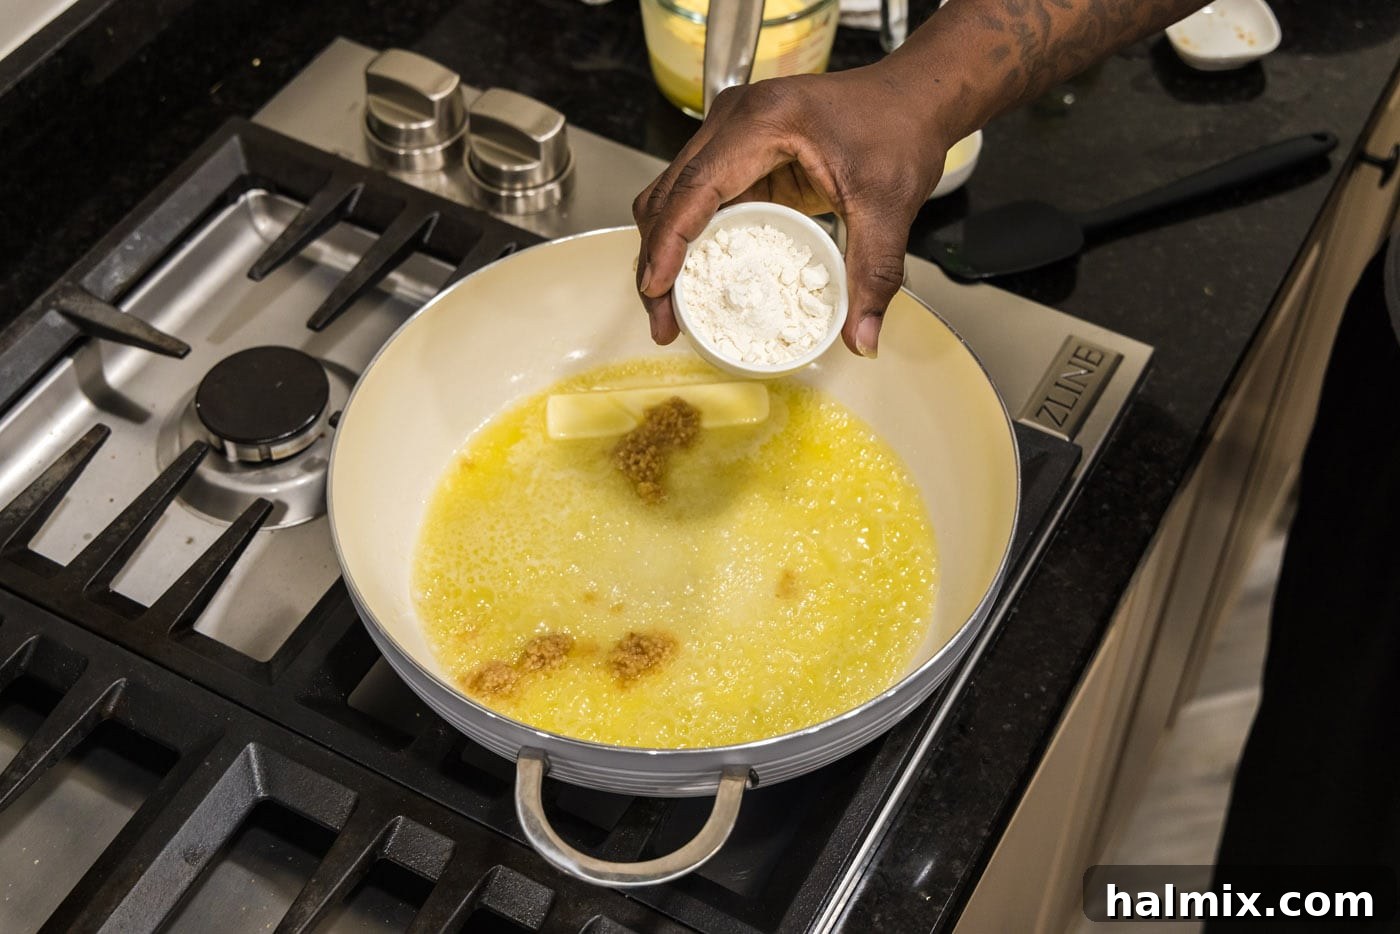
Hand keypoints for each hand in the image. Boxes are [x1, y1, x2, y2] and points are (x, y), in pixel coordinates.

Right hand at [632, 64, 950, 357]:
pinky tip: (694, 280)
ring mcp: (731, 134)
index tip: (657, 289)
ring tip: (670, 309)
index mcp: (763, 122)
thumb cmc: (899, 130)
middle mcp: (734, 121)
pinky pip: (697, 199)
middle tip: (663, 321)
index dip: (669, 242)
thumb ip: (873, 273)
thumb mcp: (890, 206)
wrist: (913, 98)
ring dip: (665, 252)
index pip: (696, 187)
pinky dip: (688, 240)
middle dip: (657, 260)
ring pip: (672, 197)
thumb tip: (862, 340)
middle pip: (669, 194)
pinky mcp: (738, 153)